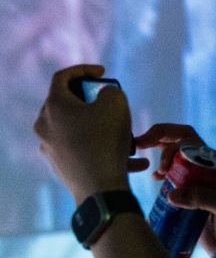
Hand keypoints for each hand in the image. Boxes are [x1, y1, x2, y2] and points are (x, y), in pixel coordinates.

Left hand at [34, 65, 136, 201]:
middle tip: (110, 102)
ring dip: (99, 126)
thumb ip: (109, 91)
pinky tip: (129, 159)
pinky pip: (82, 149)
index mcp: (54, 106)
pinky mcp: (60, 165)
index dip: (84, 70)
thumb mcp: (116, 104)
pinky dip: (101, 147)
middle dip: (91, 100)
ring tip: (125, 134)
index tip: (103, 73)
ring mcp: (50, 147)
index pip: (62, 77)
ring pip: (76, 128)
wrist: (99, 187)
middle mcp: (45, 125)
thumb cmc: (105, 140)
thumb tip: (103, 97)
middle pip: (67, 104)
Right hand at [134, 123, 215, 254]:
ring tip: (156, 174)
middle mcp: (206, 169)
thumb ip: (202, 198)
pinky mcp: (187, 196)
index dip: (169, 140)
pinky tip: (156, 179)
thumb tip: (171, 194)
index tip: (158, 158)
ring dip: (161, 158)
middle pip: (180, 144)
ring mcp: (196, 181)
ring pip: (174, 159)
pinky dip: (161, 174)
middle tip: (146, 155)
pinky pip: (171, 178)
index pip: (190, 140)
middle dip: (161, 142)